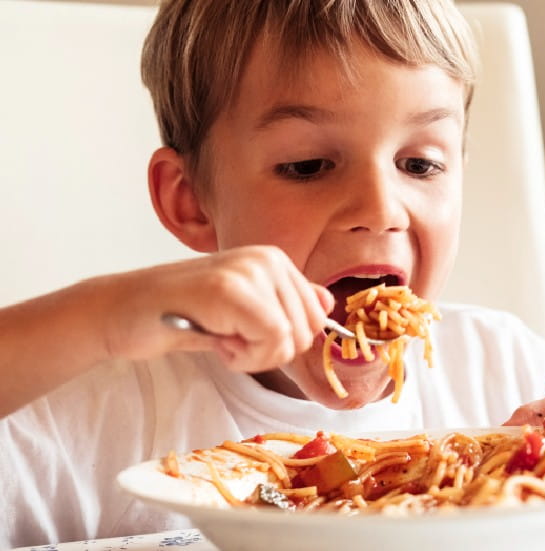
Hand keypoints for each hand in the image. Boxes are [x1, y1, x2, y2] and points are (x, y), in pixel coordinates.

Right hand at [98, 245, 331, 371]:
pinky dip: (243, 357)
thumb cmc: (182, 314)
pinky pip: (270, 341)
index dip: (282, 343)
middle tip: (228, 338)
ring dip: (253, 356)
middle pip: (308, 333)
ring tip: (218, 335)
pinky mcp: (230, 289)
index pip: (316, 320)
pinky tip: (214, 339)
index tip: (244, 333)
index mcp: (275, 260)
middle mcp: (268, 258)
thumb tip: (327, 305)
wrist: (123, 312)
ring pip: (290, 340)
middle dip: (269, 352)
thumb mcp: (242, 312)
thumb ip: (284, 306)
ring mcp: (250, 270)